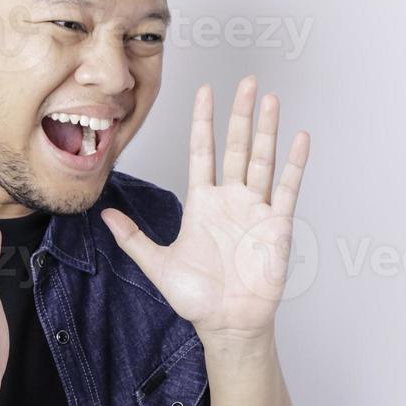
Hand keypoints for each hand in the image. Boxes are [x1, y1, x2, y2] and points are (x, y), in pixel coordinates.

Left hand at [100, 76, 309, 342]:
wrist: (226, 324)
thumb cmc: (197, 298)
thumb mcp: (157, 264)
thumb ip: (133, 238)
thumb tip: (105, 215)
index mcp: (203, 203)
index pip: (202, 151)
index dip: (203, 121)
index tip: (205, 91)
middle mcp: (231, 200)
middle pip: (237, 146)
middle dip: (241, 113)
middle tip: (248, 80)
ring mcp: (255, 210)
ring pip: (262, 160)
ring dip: (267, 129)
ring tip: (271, 98)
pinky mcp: (276, 226)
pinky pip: (286, 189)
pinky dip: (294, 164)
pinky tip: (299, 139)